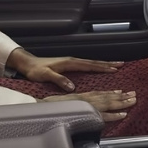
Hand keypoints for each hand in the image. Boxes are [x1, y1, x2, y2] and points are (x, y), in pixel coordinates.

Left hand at [7, 48, 123, 91]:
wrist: (27, 63)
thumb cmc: (35, 70)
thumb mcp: (45, 75)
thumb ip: (59, 80)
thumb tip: (72, 87)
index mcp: (69, 63)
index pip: (89, 65)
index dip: (102, 67)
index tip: (114, 69)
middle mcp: (72, 60)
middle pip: (93, 62)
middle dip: (108, 63)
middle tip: (120, 64)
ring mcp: (71, 61)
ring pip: (91, 62)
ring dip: (103, 64)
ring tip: (114, 65)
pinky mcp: (69, 64)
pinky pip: (86, 65)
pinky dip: (95, 66)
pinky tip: (99, 68)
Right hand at [41, 91, 136, 121]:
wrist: (39, 106)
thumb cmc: (50, 106)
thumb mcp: (66, 104)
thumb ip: (76, 105)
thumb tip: (84, 110)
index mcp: (82, 96)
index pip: (101, 94)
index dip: (113, 94)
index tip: (123, 93)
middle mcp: (86, 99)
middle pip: (108, 97)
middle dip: (122, 97)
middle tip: (135, 96)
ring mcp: (86, 105)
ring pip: (108, 103)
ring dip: (122, 103)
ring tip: (133, 101)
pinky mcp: (85, 112)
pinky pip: (102, 114)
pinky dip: (113, 114)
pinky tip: (122, 115)